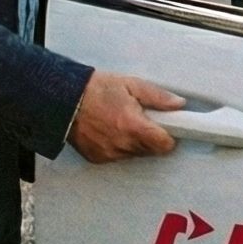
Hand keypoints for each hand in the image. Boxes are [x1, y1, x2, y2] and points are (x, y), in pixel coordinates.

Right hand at [68, 70, 182, 162]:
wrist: (64, 99)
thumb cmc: (97, 89)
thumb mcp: (131, 84)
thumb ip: (157, 97)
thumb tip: (178, 104)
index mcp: (132, 125)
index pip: (163, 144)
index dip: (170, 137)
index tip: (169, 129)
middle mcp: (121, 144)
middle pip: (150, 150)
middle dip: (152, 137)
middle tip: (143, 120)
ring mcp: (109, 153)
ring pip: (135, 154)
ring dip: (135, 142)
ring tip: (124, 122)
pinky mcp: (98, 158)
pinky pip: (118, 156)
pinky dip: (119, 146)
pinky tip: (110, 130)